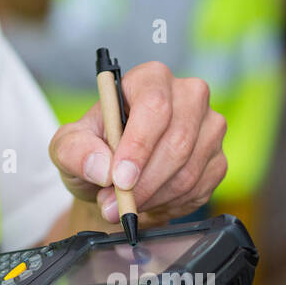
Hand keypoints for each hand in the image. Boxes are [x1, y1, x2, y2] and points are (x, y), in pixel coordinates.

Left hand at [49, 61, 227, 227]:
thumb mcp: (67, 148)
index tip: (119, 178)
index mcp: (150, 79)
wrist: (114, 178)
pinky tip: (150, 201)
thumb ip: (75, 152)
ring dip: (153, 197)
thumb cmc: (94, 152)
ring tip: (126, 205)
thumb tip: (102, 167)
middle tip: (114, 204)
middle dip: (143, 182)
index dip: (139, 145)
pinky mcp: (218, 159)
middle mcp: (188, 96)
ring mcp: (209, 128)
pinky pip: (199, 189)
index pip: (155, 105)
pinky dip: (169, 204)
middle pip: (178, 141)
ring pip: (189, 171)